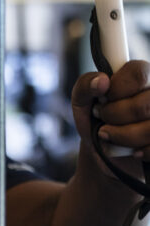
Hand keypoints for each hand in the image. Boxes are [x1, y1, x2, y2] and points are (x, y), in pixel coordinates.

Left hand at [72, 60, 149, 176]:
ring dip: (121, 136)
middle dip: (114, 116)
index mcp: (143, 76)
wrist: (104, 150)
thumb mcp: (82, 101)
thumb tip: (101, 81)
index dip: (117, 89)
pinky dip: (135, 151)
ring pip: (149, 129)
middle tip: (103, 117)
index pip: (140, 73)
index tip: (104, 98)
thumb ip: (86, 85)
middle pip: (144, 105)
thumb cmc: (96, 120)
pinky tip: (130, 149)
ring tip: (108, 133)